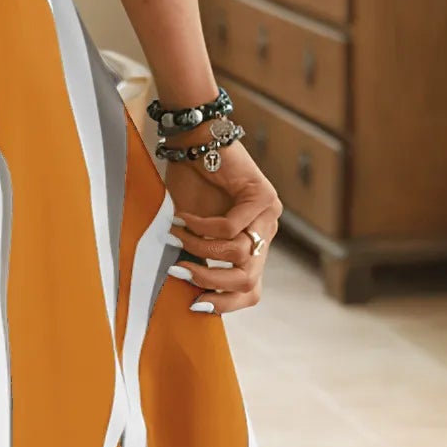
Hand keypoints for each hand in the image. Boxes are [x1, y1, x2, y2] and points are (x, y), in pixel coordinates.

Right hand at [162, 138, 281, 314]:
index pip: (251, 291)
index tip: (193, 305)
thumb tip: (183, 291)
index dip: (224, 304)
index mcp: (252, 247)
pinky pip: (230, 227)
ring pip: (239, 254)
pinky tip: (182, 218)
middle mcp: (266, 234)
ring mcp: (269, 215)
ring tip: (176, 236)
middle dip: (210, 282)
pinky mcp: (264, 196)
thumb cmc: (190, 185)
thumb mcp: (191, 232)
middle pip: (249, 280)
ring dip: (200, 249)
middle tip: (179, 271)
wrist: (195, 142)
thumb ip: (196, 258)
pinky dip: (201, 227)